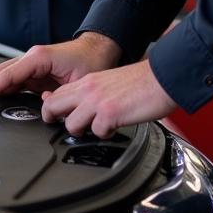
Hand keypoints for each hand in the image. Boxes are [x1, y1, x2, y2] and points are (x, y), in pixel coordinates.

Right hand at [0, 32, 121, 108]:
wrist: (100, 49)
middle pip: (0, 72)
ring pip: (4, 75)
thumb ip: (60, 95)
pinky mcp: (36, 72)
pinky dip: (1, 88)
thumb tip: (44, 106)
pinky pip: (14, 80)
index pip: (8, 75)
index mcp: (38, 58)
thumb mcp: (79, 81)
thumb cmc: (92, 61)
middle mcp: (32, 59)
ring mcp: (33, 65)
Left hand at [40, 59, 176, 137]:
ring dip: (82, 131)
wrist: (161, 77)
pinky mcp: (109, 113)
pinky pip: (96, 132)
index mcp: (88, 81)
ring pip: (71, 124)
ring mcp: (97, 101)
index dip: (51, 107)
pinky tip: (115, 128)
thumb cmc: (140, 82)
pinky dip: (105, 135)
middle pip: (53, 105)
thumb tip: (83, 109)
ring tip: (96, 129)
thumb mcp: (109, 82)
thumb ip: (94, 93)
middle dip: (53, 120)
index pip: (57, 93)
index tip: (53, 115)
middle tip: (67, 128)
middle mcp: (88, 89)